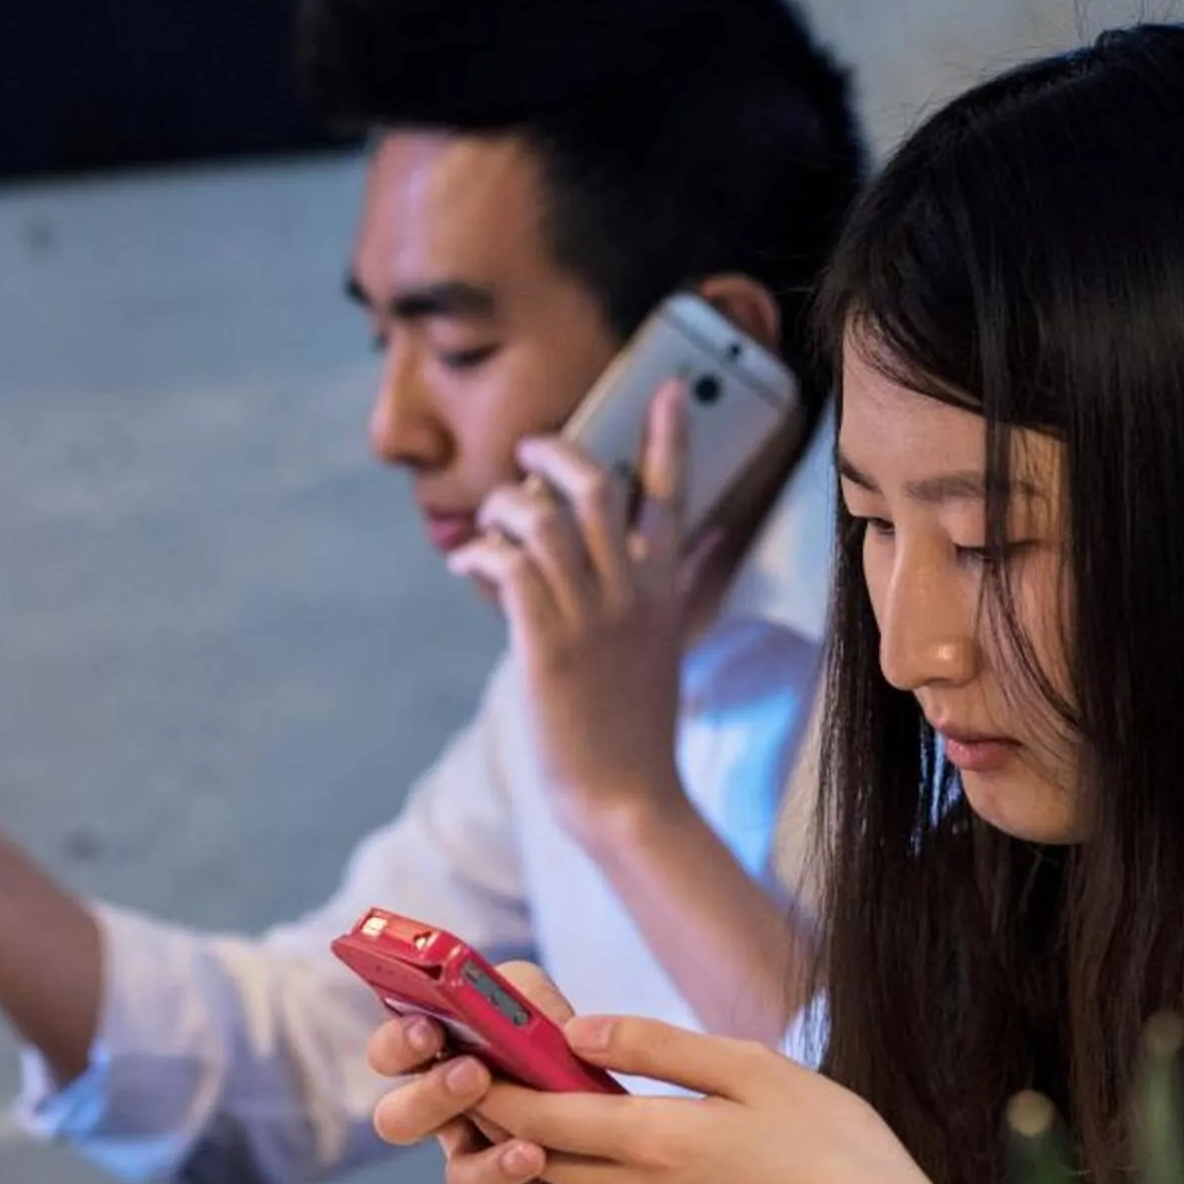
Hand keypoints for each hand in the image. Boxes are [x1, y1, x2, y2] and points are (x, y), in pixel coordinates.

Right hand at [369, 964, 615, 1183]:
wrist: (617, 1127)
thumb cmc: (564, 1047)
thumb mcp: (544, 1010)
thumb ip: (522, 998)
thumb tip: (509, 1012)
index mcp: (441, 1059)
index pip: (390, 1053)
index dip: (398, 1045)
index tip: (429, 1032)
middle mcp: (449, 1114)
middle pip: (398, 1119)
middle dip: (429, 1098)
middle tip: (473, 1076)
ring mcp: (481, 1160)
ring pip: (457, 1176)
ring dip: (488, 1164)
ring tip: (531, 1153)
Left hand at [449, 383, 720, 849]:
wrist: (626, 797)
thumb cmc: (640, 723)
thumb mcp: (676, 640)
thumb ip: (695, 581)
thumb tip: (716, 537)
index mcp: (664, 588)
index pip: (670, 495)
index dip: (666, 436)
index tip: (664, 386)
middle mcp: (631, 592)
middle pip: (595, 487)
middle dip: (554, 453)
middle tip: (529, 451)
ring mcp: (589, 617)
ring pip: (542, 519)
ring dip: (505, 507)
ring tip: (489, 522)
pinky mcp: (546, 645)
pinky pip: (507, 567)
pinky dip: (479, 554)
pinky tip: (467, 564)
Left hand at [454, 1013, 958, 1183]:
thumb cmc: (832, 1143)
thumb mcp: (751, 1069)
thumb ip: (657, 1048)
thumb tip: (576, 1031)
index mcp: (655, 1142)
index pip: (539, 1114)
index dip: (490, 1085)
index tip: (457, 1052)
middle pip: (538, 1157)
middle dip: (500, 1119)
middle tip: (471, 1075)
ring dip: (538, 1156)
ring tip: (523, 1111)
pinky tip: (601, 1153)